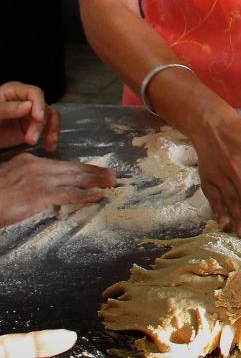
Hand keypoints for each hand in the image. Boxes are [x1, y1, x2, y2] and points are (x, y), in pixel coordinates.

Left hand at [0, 81, 58, 150]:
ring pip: (50, 118)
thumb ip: (7, 109)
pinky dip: (51, 137)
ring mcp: (31, 114)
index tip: (38, 118)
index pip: (34, 93)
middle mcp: (27, 100)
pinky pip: (49, 128)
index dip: (38, 104)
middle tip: (31, 140)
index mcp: (14, 91)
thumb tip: (29, 106)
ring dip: (48, 131)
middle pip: (43, 107)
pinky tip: (50, 146)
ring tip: (42, 145)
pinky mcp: (34, 127)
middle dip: (39, 125)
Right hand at [0, 154, 115, 226]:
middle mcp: (37, 167)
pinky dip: (87, 195)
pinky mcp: (41, 195)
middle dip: (95, 171)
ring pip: (76, 178)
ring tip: (112, 182)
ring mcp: (40, 180)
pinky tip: (98, 196)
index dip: (80, 168)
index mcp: (28, 161)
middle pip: (73, 168)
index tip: (94, 170)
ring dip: (97, 180)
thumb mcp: (9, 181)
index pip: (61, 164)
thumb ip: (26, 182)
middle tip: (112, 174)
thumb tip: (41, 193)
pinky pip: (70, 194)